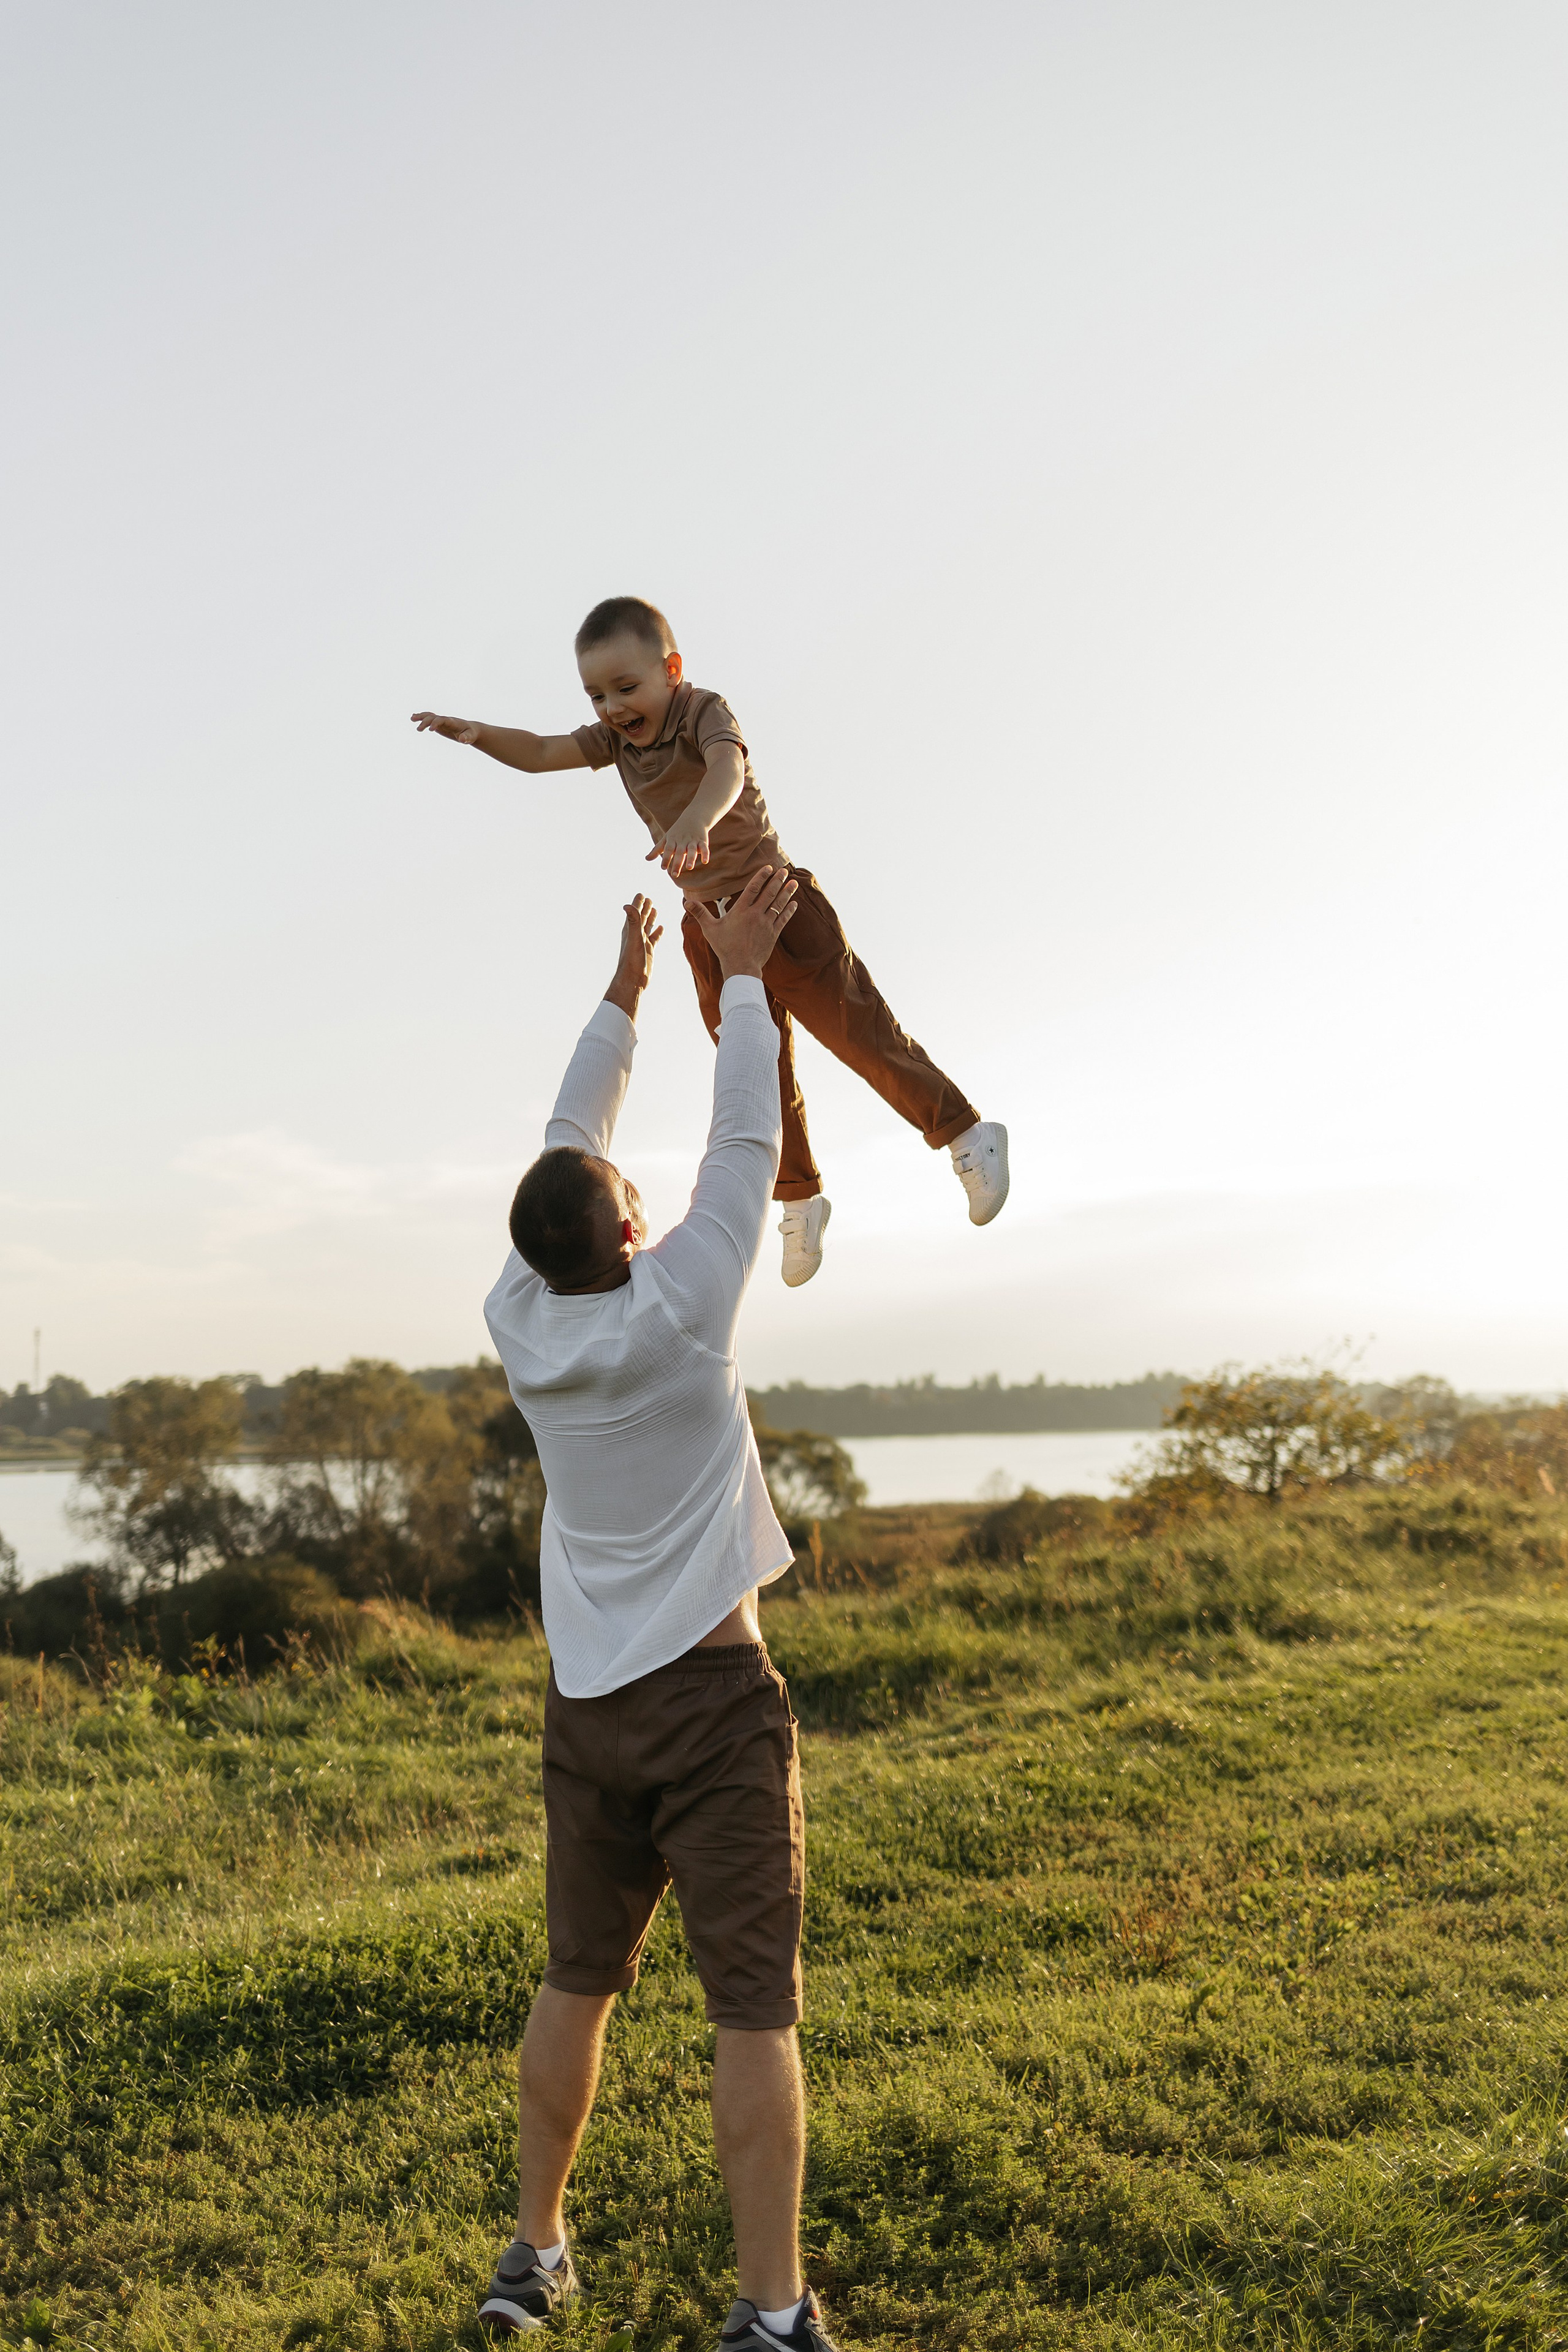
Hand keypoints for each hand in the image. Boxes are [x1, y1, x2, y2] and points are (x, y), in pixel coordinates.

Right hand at [410, 710, 481, 744]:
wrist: (471, 730)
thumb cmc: (470, 734)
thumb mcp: (470, 737)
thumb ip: (466, 738)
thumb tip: (462, 740)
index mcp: (452, 722)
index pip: (442, 720)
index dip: (436, 723)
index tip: (430, 730)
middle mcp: (446, 720)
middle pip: (434, 717)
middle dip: (426, 722)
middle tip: (418, 730)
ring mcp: (442, 721)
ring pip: (430, 716)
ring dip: (421, 717)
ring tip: (412, 719)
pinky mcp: (439, 724)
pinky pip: (429, 719)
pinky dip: (422, 718)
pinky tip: (413, 717)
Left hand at [604, 894, 663, 1019]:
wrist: (634, 979)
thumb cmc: (632, 960)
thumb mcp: (634, 938)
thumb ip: (633, 921)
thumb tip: (627, 905)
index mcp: (630, 930)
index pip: (634, 912)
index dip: (637, 903)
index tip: (641, 894)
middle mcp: (635, 935)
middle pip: (641, 917)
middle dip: (645, 908)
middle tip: (649, 899)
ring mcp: (642, 943)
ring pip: (647, 927)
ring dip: (650, 918)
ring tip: (655, 910)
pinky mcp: (648, 951)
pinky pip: (653, 938)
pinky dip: (657, 932)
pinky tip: (661, 928)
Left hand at [645, 820, 710, 878]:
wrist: (694, 817)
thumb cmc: (677, 831)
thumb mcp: (666, 839)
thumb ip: (657, 850)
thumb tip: (646, 859)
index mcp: (673, 840)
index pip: (668, 850)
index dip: (666, 858)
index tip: (663, 868)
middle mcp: (682, 841)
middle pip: (679, 852)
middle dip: (677, 863)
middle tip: (674, 875)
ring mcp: (693, 841)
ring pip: (692, 850)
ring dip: (691, 859)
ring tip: (689, 868)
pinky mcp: (702, 841)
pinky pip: (704, 848)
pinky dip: (705, 854)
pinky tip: (706, 862)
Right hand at [690, 865, 796, 979]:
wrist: (741, 966)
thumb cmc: (724, 947)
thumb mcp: (710, 929)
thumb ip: (700, 913)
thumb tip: (686, 902)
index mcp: (741, 911)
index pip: (753, 888)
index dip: (761, 876)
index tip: (768, 867)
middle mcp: (755, 914)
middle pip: (769, 893)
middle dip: (777, 880)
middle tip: (784, 870)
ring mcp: (766, 924)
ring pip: (779, 904)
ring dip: (787, 892)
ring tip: (794, 882)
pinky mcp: (773, 934)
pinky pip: (783, 918)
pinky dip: (789, 910)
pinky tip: (794, 903)